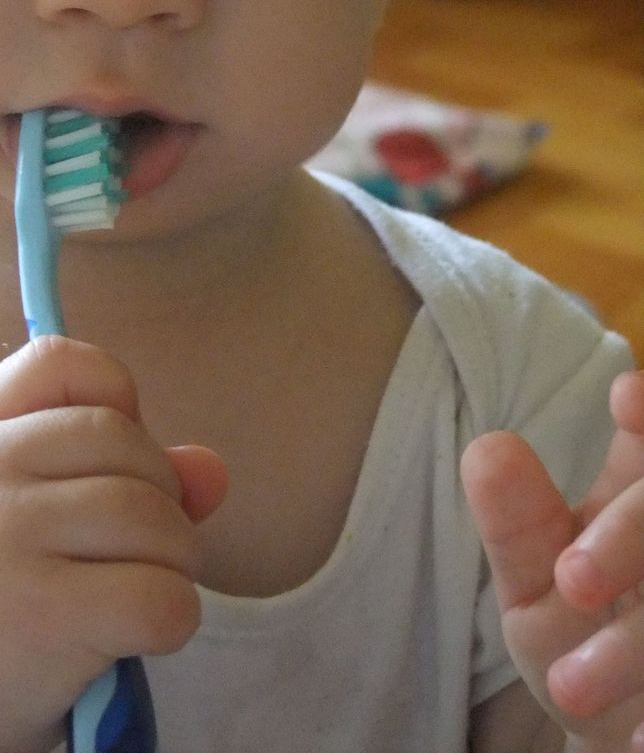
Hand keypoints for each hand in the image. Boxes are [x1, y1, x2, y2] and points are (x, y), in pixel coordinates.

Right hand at [0, 336, 227, 752]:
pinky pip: (161, 597)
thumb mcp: (16, 515)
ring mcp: (6, 541)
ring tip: (140, 587)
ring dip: (176, 560)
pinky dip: (173, 620)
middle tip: (139, 548)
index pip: (60, 361)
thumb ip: (110, 475)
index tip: (114, 456)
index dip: (114, 394)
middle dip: (162, 496)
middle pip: (127, 443)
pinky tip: (135, 636)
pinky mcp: (41, 616)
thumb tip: (212, 471)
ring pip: (154, 517)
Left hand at [462, 369, 643, 751]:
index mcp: (641, 497)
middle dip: (630, 540)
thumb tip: (486, 449)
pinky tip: (639, 737)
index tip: (626, 394)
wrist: (622, 729)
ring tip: (571, 687)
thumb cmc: (579, 636)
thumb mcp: (536, 585)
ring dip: (635, 644)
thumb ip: (517, 525)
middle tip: (571, 582)